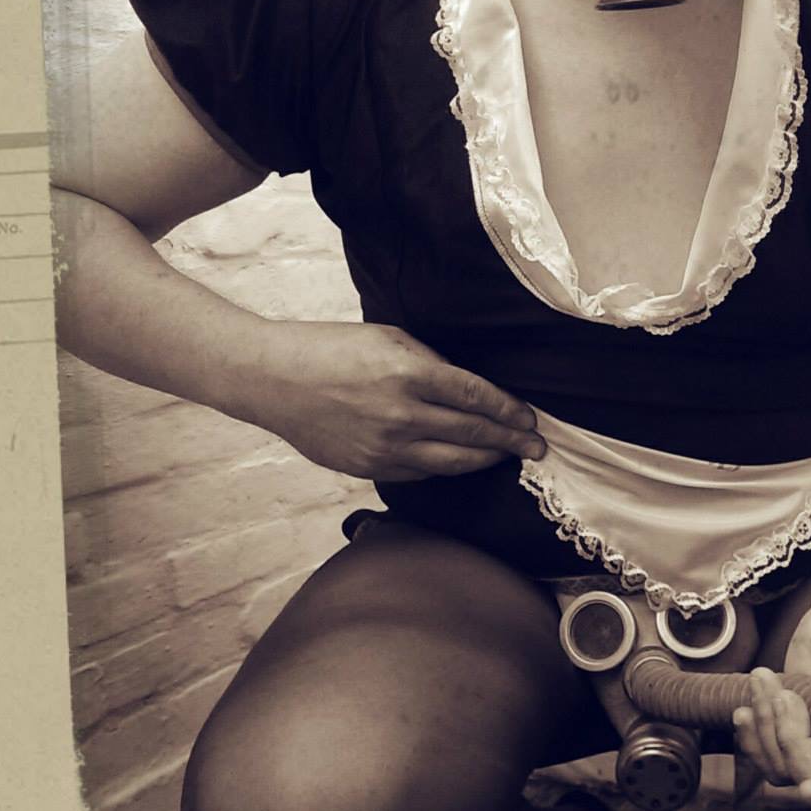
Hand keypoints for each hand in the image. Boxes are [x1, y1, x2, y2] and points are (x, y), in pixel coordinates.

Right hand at [253, 320, 545, 481]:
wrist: (273, 379)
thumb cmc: (328, 349)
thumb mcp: (388, 338)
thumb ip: (430, 363)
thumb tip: (466, 388)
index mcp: (410, 374)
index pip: (477, 397)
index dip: (509, 411)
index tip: (529, 419)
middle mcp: (402, 415)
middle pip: (472, 433)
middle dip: (510, 441)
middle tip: (537, 446)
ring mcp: (385, 447)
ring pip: (451, 462)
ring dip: (484, 459)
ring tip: (506, 457)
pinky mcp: (369, 468)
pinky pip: (420, 472)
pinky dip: (445, 467)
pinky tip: (460, 462)